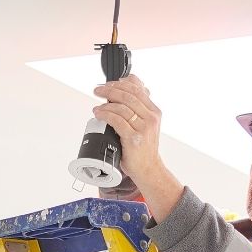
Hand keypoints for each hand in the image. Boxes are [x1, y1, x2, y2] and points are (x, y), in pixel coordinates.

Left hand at [91, 75, 182, 220]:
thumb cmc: (143, 147)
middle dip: (110, 90)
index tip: (108, 83)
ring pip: (122, 107)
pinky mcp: (134, 138)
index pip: (138, 89)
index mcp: (154, 111)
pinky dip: (105, 114)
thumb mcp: (145, 124)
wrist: (148, 168)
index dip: (121, 83)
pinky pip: (117, 121)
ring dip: (106, 103)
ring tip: (96, 105)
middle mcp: (151, 117)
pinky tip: (98, 114)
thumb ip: (138, 108)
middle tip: (98, 90)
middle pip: (129, 95)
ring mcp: (143, 128)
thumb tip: (127, 86)